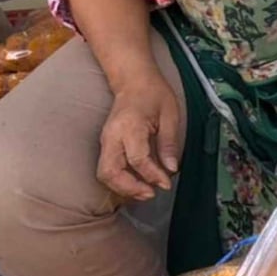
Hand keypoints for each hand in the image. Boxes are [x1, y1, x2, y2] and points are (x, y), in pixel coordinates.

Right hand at [99, 76, 180, 201]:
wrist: (134, 81)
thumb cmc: (154, 94)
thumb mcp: (170, 115)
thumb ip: (169, 143)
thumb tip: (171, 168)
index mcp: (130, 126)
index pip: (137, 159)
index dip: (152, 175)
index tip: (166, 183)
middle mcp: (112, 135)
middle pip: (110, 171)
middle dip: (129, 188)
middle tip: (151, 194)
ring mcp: (105, 140)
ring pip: (104, 173)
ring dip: (122, 188)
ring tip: (145, 192)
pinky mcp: (105, 144)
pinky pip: (107, 168)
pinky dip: (119, 180)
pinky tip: (136, 184)